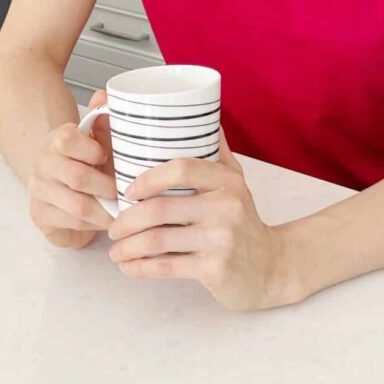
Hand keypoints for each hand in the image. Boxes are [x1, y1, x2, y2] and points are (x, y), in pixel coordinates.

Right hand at [27, 89, 116, 249]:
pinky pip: (71, 223)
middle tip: (127, 191)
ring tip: (122, 208)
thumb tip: (104, 94)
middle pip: (78, 176)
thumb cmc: (86, 163)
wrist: (62, 189)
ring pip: (77, 205)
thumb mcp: (98, 142)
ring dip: (105, 208)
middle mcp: (43, 163)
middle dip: (108, 187)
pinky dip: (94, 224)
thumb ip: (103, 121)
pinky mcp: (40, 215)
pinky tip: (105, 219)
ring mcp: (39, 190)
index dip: (93, 150)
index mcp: (57, 139)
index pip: (68, 140)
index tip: (107, 156)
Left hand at [107, 128, 298, 311]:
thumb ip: (216, 151)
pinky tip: (128, 266)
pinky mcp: (214, 270)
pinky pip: (166, 268)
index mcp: (226, 180)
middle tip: (114, 226)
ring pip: (158, 241)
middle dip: (127, 219)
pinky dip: (140, 268)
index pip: (181, 168)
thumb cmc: (244, 219)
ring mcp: (220, 240)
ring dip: (128, 247)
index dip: (148, 178)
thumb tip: (202, 114)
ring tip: (116, 249)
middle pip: (160, 209)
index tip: (128, 189)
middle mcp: (225, 207)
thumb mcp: (236, 180)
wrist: (270, 265)